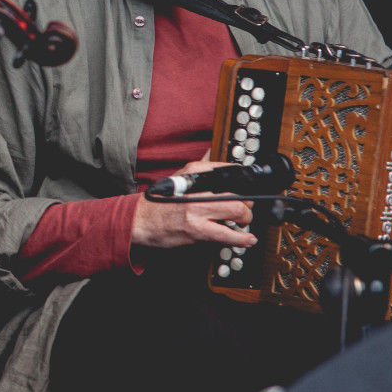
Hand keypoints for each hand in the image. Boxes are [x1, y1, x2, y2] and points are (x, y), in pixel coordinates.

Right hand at [133, 160, 255, 249]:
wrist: (140, 220)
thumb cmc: (160, 201)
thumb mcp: (179, 177)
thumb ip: (199, 168)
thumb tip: (213, 152)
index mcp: (194, 172)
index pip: (230, 171)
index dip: (246, 181)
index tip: (252, 188)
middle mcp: (197, 188)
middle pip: (238, 193)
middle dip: (248, 205)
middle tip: (246, 211)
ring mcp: (197, 209)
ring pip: (237, 211)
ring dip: (246, 219)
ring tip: (244, 223)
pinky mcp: (196, 229)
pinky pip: (228, 235)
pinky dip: (242, 239)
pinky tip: (247, 240)